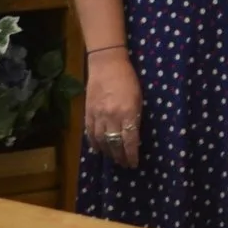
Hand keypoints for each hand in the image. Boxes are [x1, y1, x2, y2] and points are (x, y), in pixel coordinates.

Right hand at [84, 50, 142, 167]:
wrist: (106, 64)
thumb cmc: (128, 79)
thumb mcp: (139, 98)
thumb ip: (135, 117)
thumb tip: (134, 134)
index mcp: (128, 112)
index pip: (130, 141)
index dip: (131, 155)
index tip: (134, 163)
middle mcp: (112, 117)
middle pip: (115, 144)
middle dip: (120, 156)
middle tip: (124, 164)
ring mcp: (98, 115)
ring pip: (101, 141)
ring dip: (108, 152)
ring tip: (113, 158)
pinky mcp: (88, 112)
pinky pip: (90, 132)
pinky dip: (94, 143)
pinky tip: (98, 149)